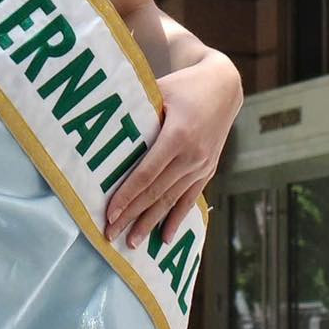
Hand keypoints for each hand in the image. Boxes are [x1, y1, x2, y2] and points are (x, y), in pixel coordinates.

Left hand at [104, 49, 242, 251]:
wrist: (223, 87)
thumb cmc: (184, 86)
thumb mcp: (160, 92)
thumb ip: (137, 112)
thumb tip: (106, 131)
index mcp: (178, 136)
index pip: (146, 173)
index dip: (127, 195)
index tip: (110, 213)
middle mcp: (191, 156)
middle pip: (156, 192)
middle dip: (132, 216)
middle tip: (110, 235)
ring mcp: (202, 166)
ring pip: (171, 200)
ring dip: (150, 223)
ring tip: (132, 243)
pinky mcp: (207, 170)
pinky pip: (189, 199)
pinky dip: (176, 220)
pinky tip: (164, 239)